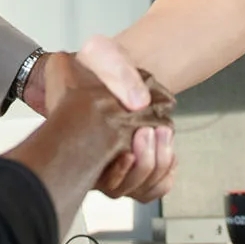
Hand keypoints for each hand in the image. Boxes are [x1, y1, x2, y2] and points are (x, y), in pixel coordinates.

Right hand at [72, 36, 176, 202]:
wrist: (113, 70)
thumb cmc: (100, 64)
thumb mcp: (101, 54)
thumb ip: (117, 72)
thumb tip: (138, 102)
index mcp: (76, 138)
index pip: (93, 175)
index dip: (114, 173)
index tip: (128, 153)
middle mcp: (93, 160)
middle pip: (118, 188)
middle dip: (141, 167)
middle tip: (148, 133)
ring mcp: (115, 167)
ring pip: (138, 189)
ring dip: (156, 166)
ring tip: (162, 132)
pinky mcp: (137, 167)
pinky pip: (153, 188)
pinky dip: (165, 174)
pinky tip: (168, 151)